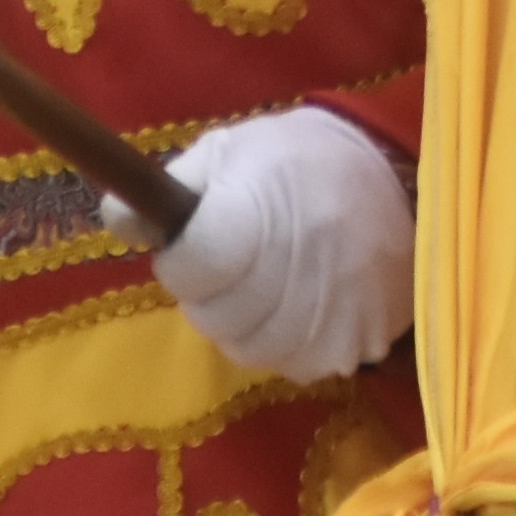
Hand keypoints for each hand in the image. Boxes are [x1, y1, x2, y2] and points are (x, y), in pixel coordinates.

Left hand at [106, 104, 416, 382]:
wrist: (397, 171)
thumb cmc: (298, 159)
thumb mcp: (229, 150)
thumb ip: (171, 186)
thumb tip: (117, 215)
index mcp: (257, 211)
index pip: (192, 266)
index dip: (183, 260)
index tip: (198, 241)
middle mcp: (297, 267)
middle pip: (218, 319)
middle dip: (213, 295)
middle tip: (237, 264)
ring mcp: (334, 311)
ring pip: (255, 350)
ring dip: (250, 325)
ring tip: (271, 283)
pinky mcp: (362, 340)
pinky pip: (300, 364)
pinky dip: (292, 342)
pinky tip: (306, 302)